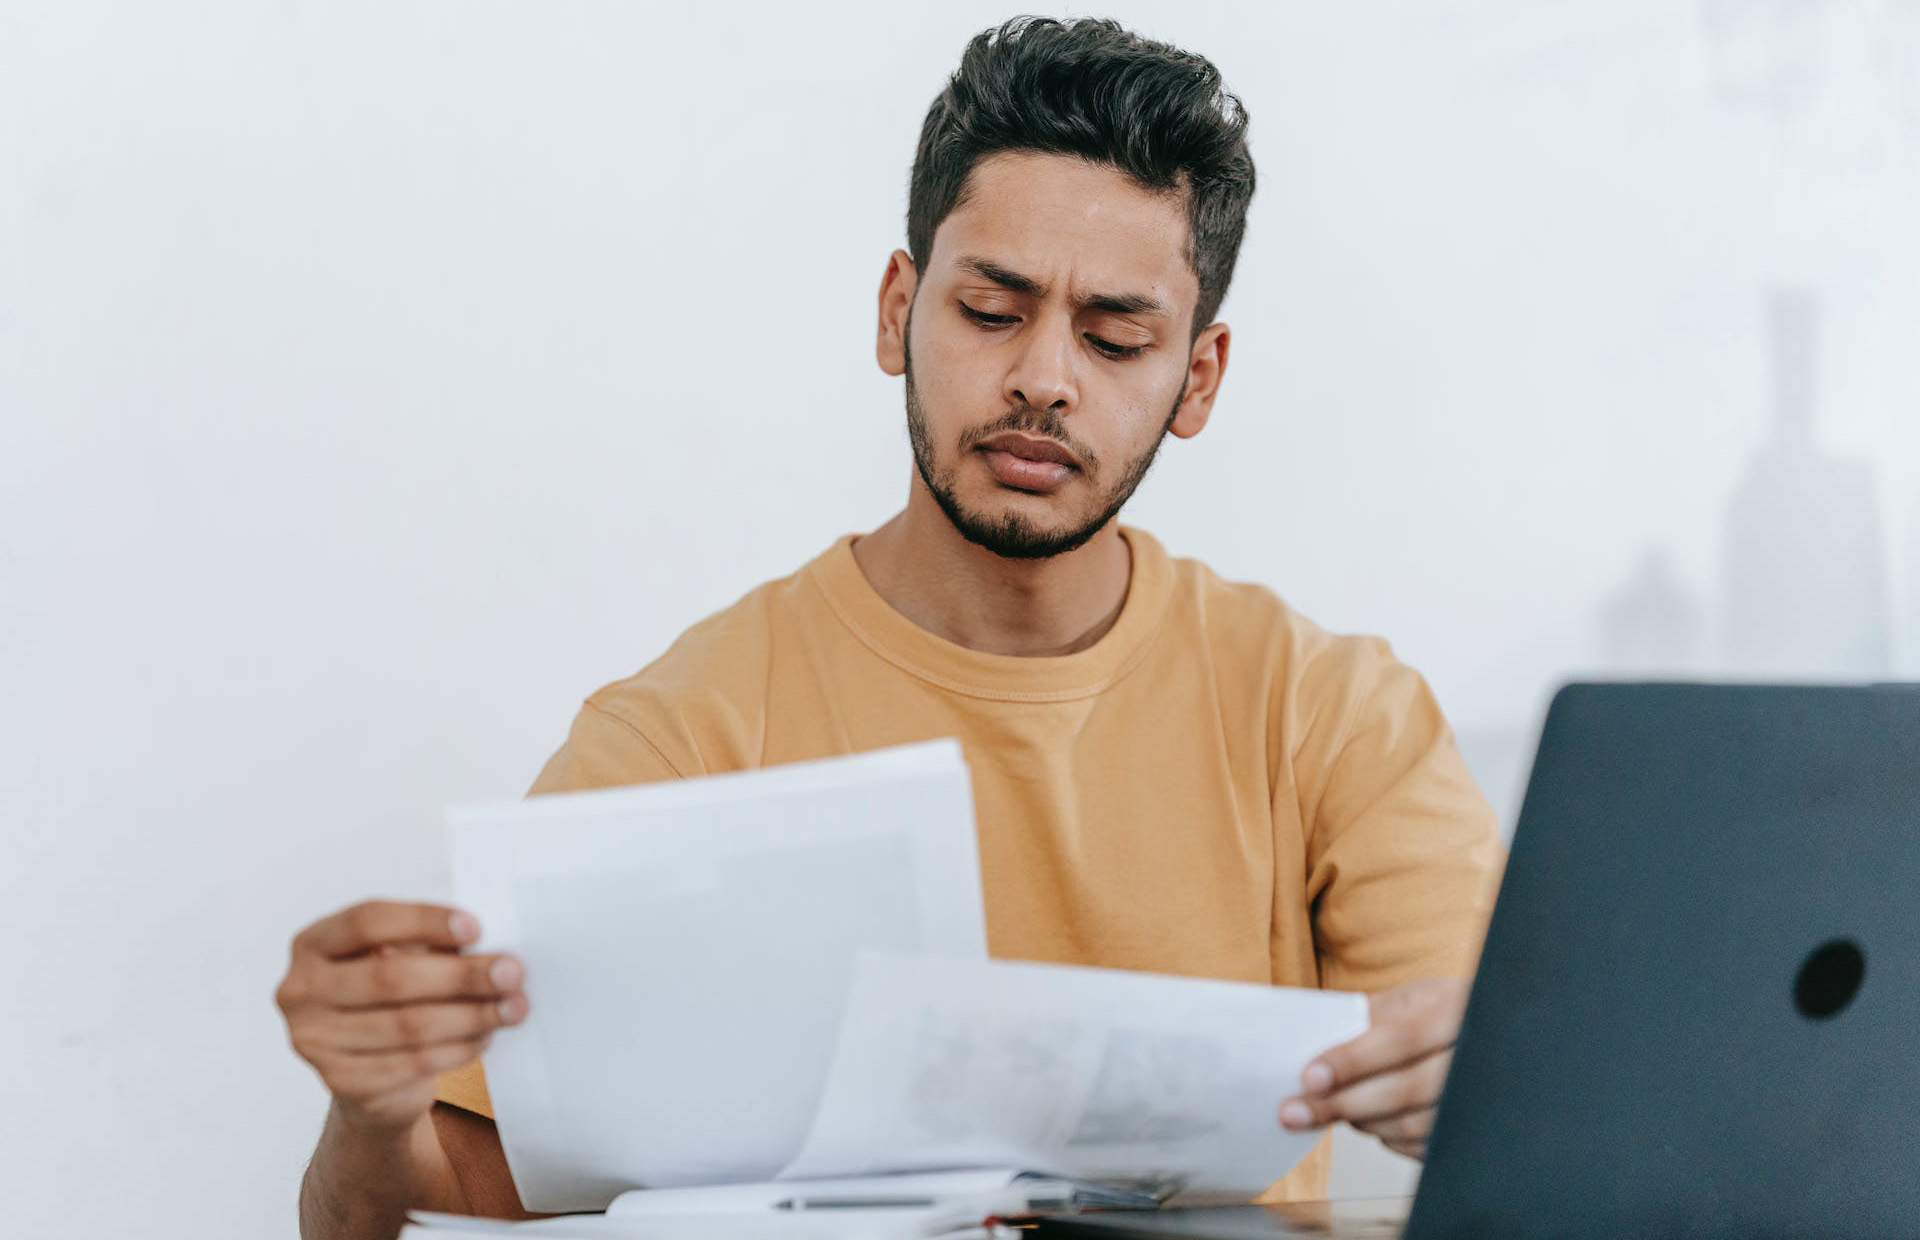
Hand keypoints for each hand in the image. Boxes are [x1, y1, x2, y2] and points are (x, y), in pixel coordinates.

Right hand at [275, 900, 528, 1132]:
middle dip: (462, 975)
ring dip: (472, 1015)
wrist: (368, 1076)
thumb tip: (492, 949)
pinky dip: (460, 1048)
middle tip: (513, 972)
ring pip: (408, 1025)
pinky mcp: (340, 1082)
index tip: (477, 927)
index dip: (424, 921)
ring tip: (514, 1007)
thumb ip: (431, 947)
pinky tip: (486, 1035)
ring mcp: (314, 1041)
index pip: (368, 921)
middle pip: (391, 978)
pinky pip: (413, 1062)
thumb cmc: (389, 1000)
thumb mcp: (398, 959)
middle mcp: (301, 991)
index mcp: (313, 944)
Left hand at [1277, 975, 1468, 1160]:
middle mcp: (1477, 1056)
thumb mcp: (1412, 998)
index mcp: (1457, 1010)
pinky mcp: (1476, 1133)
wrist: (1494, 1033)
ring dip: (1362, 1120)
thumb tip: (1313, 1041)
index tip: (1308, 1077)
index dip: (1352, 1060)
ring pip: (1413, 1124)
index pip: (1400, 1039)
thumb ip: (1369, 1016)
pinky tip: (1370, 1120)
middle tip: (1295, 1112)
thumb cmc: (1443, 1011)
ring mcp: (1482, 1099)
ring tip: (1330, 1108)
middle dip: (1343, 1102)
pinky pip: (1423, 1146)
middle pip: (1405, 1089)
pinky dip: (1387, 1136)